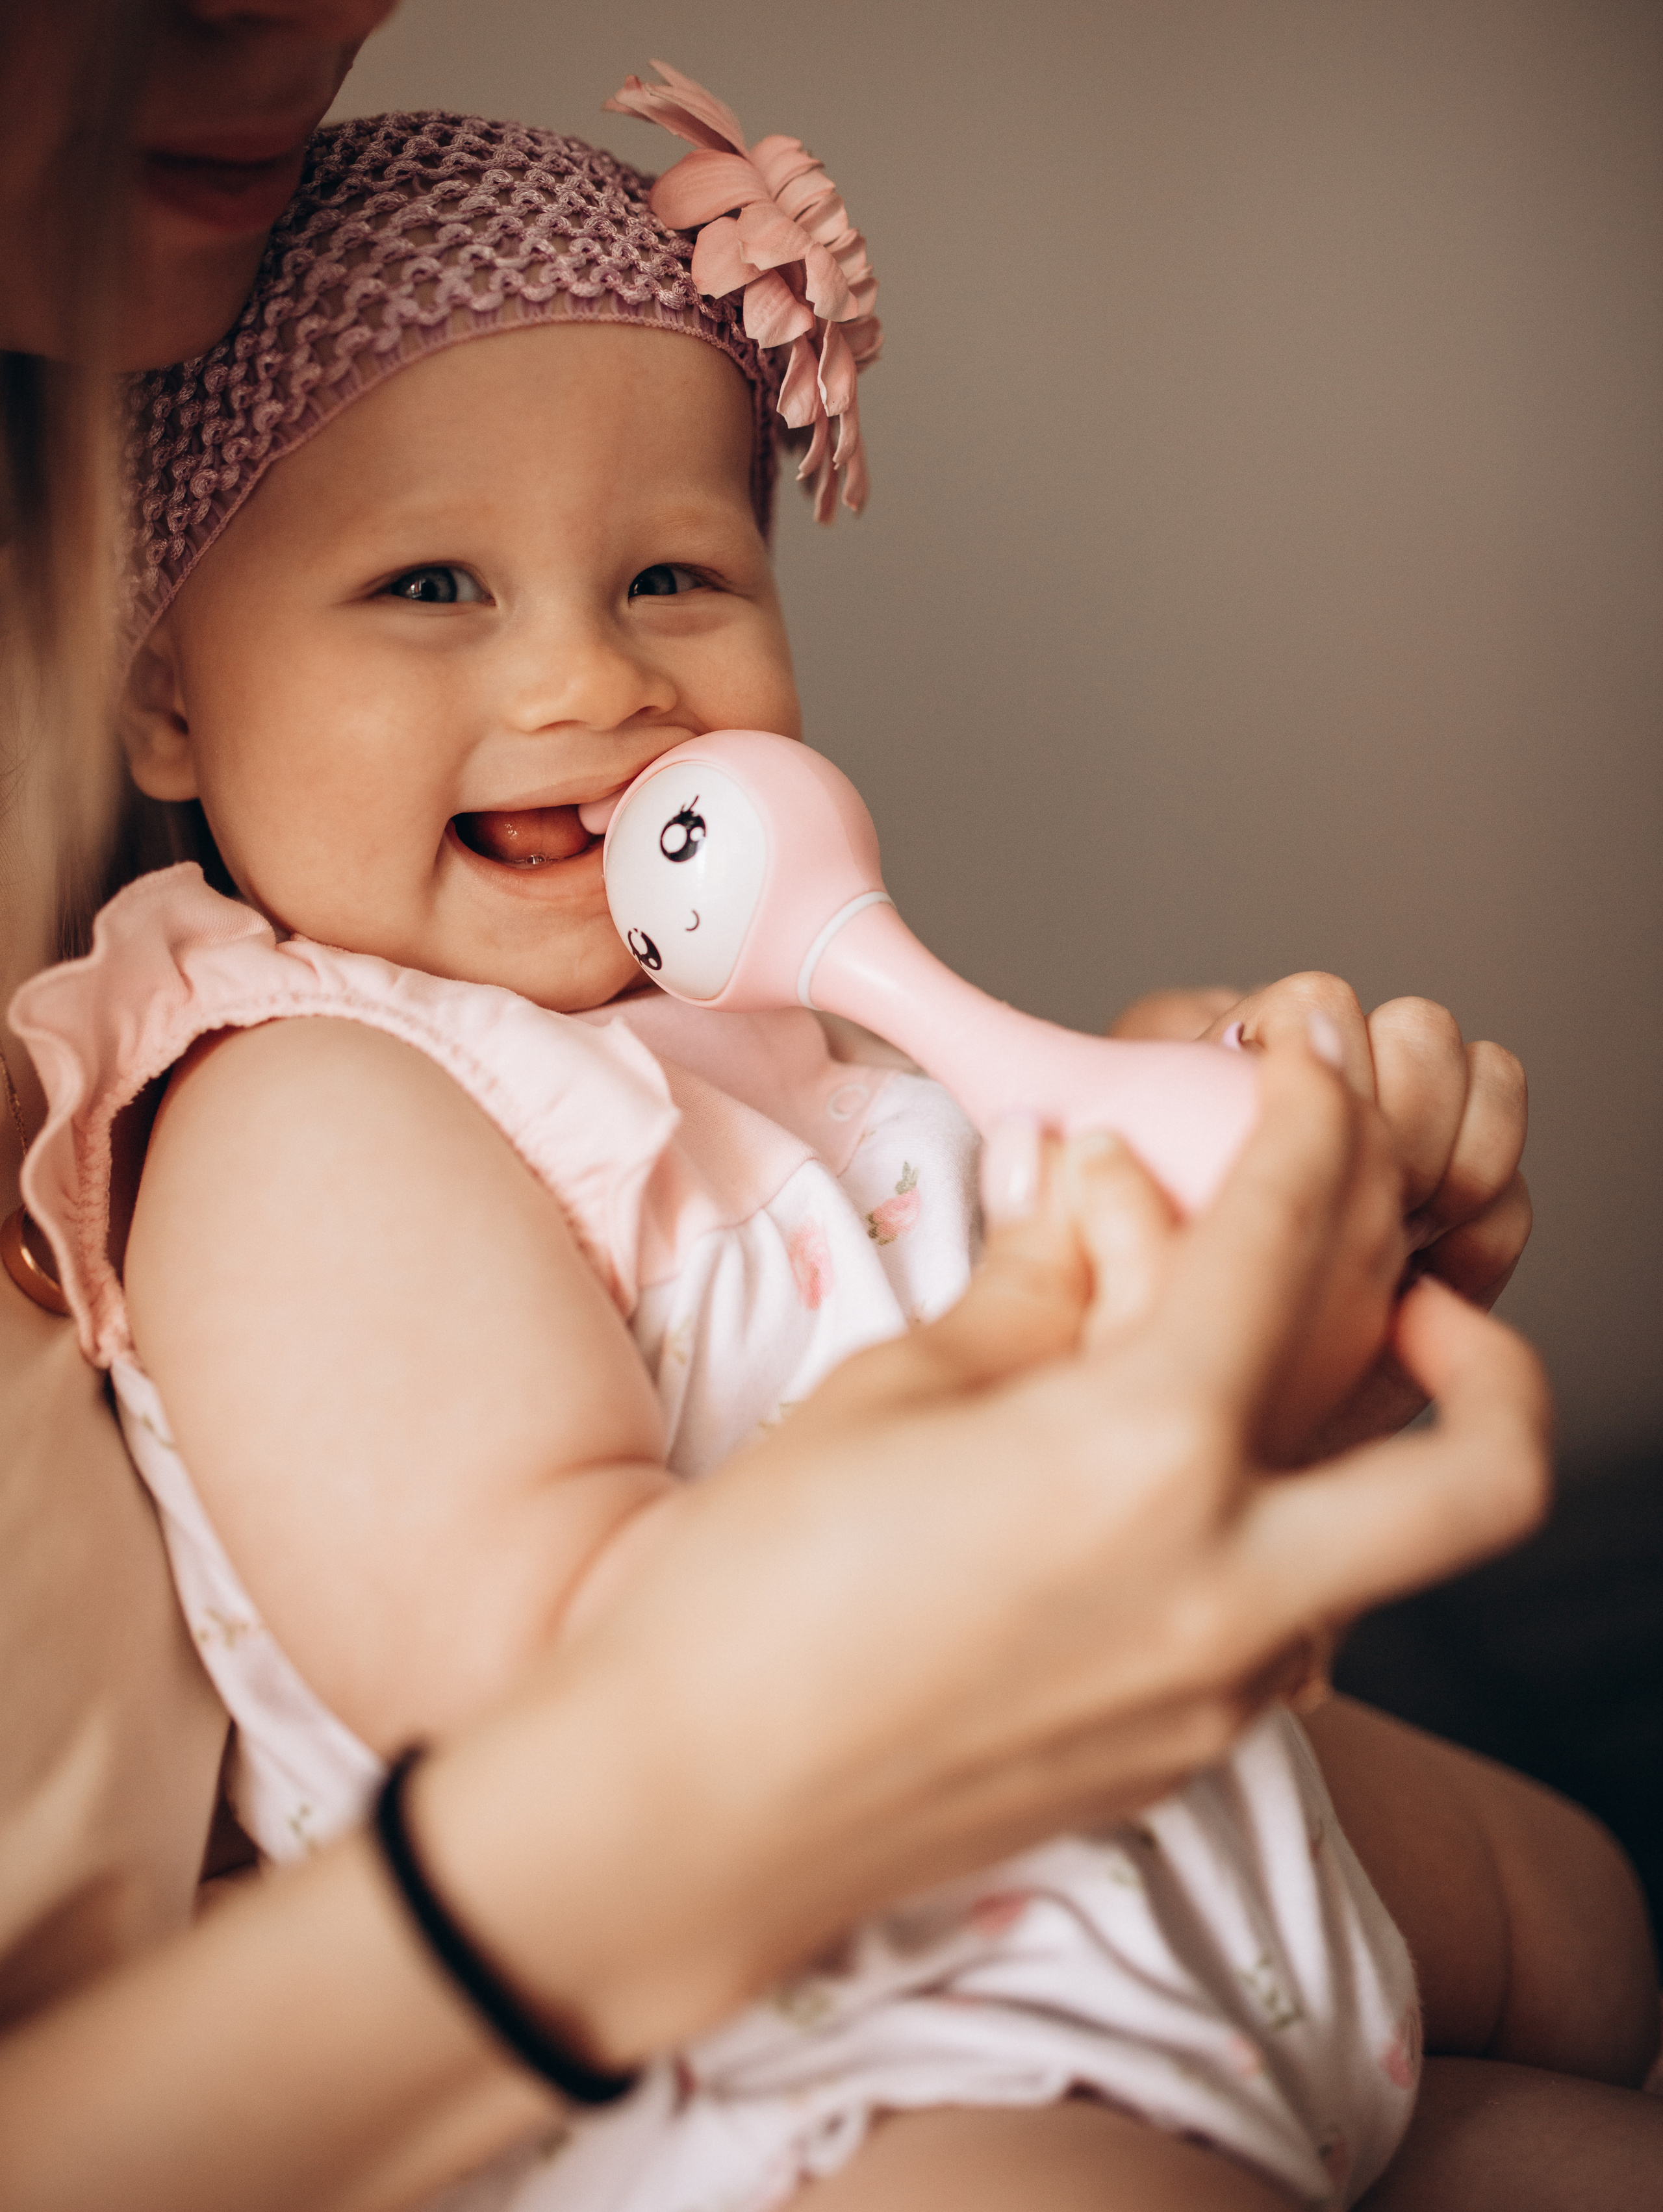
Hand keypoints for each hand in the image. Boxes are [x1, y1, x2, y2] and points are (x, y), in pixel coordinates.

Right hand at [416, 1037, 1549, 2067]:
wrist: (689, 1813)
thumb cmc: (755, 1593)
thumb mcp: (897, 1391)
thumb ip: (1037, 1284)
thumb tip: (1094, 1187)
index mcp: (1143, 1459)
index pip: (1288, 1245)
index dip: (1318, 1125)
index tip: (1317, 1076)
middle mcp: (1226, 1590)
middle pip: (1486, 1469)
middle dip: (1493, 1355)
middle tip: (1417, 1292)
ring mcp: (1222, 1696)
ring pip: (1388, 1554)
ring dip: (1355, 1453)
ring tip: (1232, 1389)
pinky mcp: (1186, 1758)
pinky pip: (1293, 1630)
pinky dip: (1264, 1541)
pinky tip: (1149, 1504)